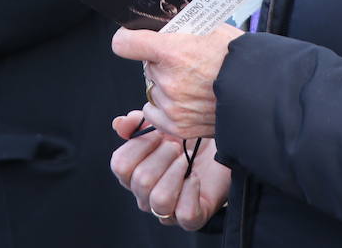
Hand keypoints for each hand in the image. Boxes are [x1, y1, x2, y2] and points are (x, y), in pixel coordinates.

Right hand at [111, 110, 230, 229]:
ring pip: (159, 200)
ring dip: (175, 174)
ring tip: (186, 160)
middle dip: (162, 156)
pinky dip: (192, 191)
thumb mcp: (163, 124)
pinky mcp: (192, 218)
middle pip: (141, 181)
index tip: (157, 132)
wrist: (221, 147)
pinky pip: (185, 214)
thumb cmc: (189, 138)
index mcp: (134, 175)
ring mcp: (168, 211)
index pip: (120, 165)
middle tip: (177, 145)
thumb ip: (138, 123)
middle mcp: (146, 197)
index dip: (138, 145)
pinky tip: (196, 177)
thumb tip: (120, 124)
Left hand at [112, 24, 242, 139]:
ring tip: (194, 85)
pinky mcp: (177, 126)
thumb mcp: (213, 30)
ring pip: (153, 89)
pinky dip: (164, 107)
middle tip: (187, 63)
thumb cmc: (241, 60)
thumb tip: (166, 26)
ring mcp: (171, 105)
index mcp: (173, 52)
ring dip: (166, 86)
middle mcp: (168, 80)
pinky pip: (154, 112)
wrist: (263, 95)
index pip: (126, 43)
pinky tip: (184, 102)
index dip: (127, 39)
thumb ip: (185, 30)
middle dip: (161, 63)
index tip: (132, 40)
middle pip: (147, 67)